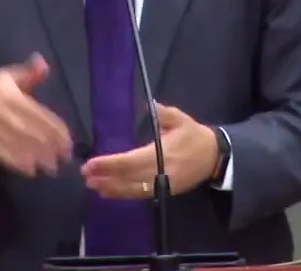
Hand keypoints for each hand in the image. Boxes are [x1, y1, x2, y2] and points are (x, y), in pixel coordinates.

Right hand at [0, 53, 72, 176]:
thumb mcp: (8, 76)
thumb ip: (29, 73)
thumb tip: (44, 63)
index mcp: (14, 98)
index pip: (40, 116)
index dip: (56, 130)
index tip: (68, 142)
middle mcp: (7, 115)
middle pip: (33, 133)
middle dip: (50, 147)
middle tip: (65, 158)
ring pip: (20, 146)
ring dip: (38, 157)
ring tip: (52, 167)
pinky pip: (4, 155)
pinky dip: (18, 163)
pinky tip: (31, 170)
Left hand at [80, 104, 219, 199]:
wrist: (215, 158)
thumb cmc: (195, 136)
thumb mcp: (182, 120)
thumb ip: (165, 113)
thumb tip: (149, 105)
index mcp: (163, 153)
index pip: (131, 161)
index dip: (110, 163)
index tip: (92, 163)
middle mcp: (160, 172)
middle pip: (128, 178)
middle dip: (106, 177)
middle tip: (85, 174)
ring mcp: (162, 185)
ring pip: (132, 190)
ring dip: (111, 188)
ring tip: (92, 184)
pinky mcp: (164, 192)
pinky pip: (140, 196)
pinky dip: (122, 194)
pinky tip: (108, 192)